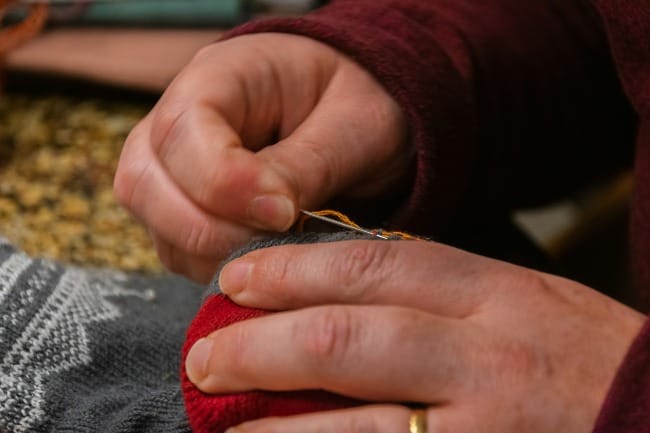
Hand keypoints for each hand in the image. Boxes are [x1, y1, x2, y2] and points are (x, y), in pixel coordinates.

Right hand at [114, 34, 408, 281]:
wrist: (352, 114)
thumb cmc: (355, 104)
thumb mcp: (352, 123)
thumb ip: (306, 164)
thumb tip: (269, 214)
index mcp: (221, 76)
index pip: (182, 130)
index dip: (223, 182)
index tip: (282, 212)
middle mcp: (180, 120)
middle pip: (143, 183)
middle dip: (208, 229)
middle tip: (278, 238)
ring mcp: (174, 167)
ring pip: (153, 224)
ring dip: (211, 253)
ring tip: (277, 250)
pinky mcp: (185, 207)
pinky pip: (176, 250)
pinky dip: (214, 265)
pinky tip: (264, 257)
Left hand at [185, 240, 644, 432]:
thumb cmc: (587, 364)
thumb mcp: (527, 305)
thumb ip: (445, 297)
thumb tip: (342, 298)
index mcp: (497, 292)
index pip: (375, 265)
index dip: (293, 270)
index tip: (237, 279)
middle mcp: (487, 354)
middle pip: (347, 337)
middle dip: (261, 345)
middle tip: (206, 356)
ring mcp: (485, 426)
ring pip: (353, 423)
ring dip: (274, 425)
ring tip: (221, 425)